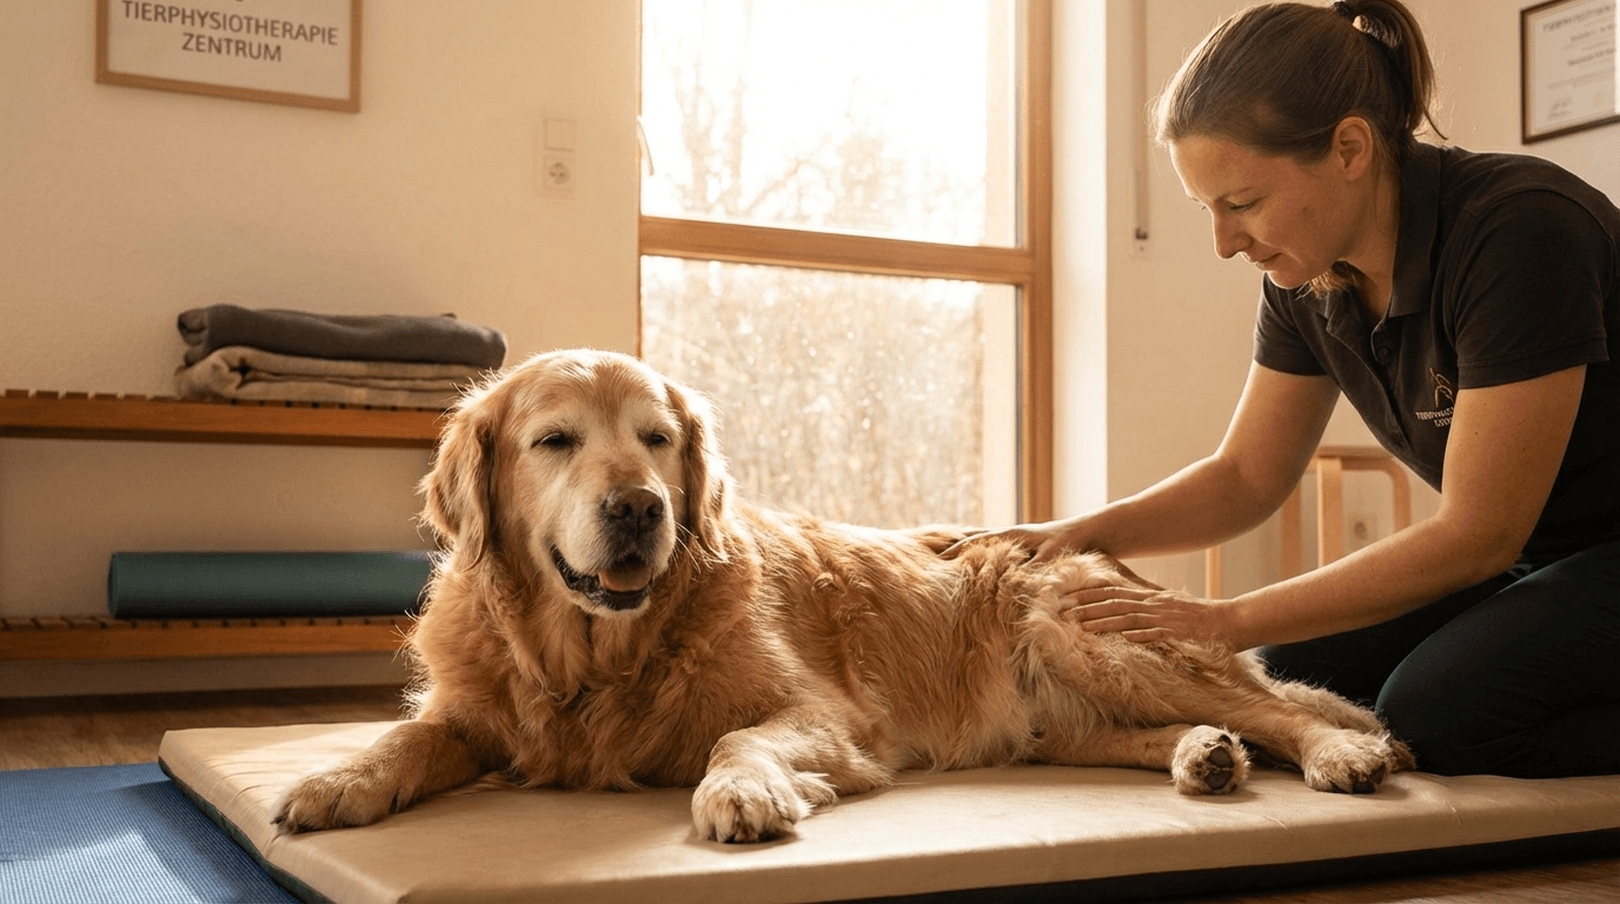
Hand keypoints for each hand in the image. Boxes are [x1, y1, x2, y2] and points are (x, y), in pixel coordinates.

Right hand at [940, 517, 1091, 561]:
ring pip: (985, 544)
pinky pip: (997, 551)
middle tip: (934, 557)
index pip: (977, 541)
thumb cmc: (1072, 542)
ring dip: (968, 549)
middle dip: (955, 546)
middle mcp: (1011, 536)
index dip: (957, 550)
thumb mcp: (1052, 555)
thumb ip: (1033, 567)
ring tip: (949, 558)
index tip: (939, 559)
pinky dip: (984, 555)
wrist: (1090, 531)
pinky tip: (980, 565)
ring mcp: (1016, 541)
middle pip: (975, 538)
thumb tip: (1015, 580)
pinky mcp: (1024, 548)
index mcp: (1013, 535)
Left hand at [1063, 585, 1233, 646]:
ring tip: (1083, 626)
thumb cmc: (1200, 618)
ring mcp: (1167, 618)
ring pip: (1131, 618)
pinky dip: (1142, 635)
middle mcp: (1156, 605)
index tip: (1069, 597)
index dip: (1090, 594)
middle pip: (1116, 603)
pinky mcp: (1180, 633)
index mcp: (1152, 598)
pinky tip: (1126, 638)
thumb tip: (1124, 618)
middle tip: (1065, 612)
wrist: (1232, 621)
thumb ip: (1148, 608)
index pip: (1115, 593)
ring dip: (1105, 622)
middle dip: (1089, 607)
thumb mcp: (1170, 607)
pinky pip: (1160, 633)